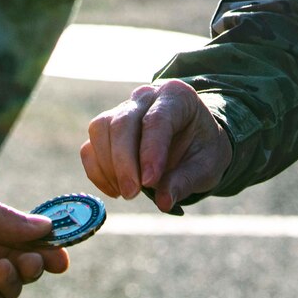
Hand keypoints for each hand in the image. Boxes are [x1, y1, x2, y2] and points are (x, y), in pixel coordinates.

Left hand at [0, 192, 69, 297]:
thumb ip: (4, 219)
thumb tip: (46, 226)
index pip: (15, 237)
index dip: (42, 245)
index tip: (63, 252)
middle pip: (16, 264)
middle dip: (36, 264)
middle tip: (51, 262)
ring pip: (5, 289)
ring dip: (14, 281)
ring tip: (3, 269)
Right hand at [80, 79, 232, 212]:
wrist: (195, 139)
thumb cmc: (203, 148)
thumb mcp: (207, 165)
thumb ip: (185, 181)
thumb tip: (163, 202)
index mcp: (177, 96)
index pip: (157, 120)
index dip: (150, 152)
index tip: (150, 182)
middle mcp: (146, 96)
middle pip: (122, 122)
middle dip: (124, 162)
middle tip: (133, 194)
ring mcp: (123, 109)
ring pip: (100, 129)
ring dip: (108, 166)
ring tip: (128, 193)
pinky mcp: (107, 128)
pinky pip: (90, 146)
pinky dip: (97, 171)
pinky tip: (116, 190)